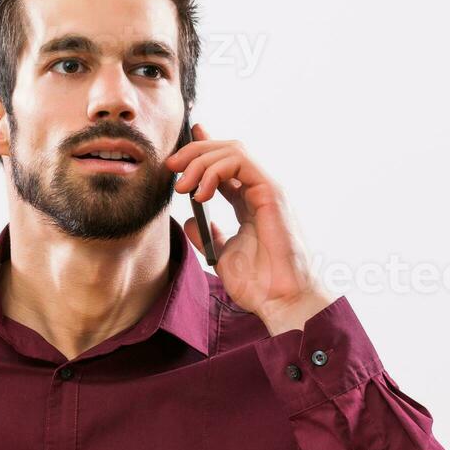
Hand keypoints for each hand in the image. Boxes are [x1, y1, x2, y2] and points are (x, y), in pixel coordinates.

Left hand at [166, 124, 335, 333]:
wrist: (278, 299)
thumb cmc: (258, 282)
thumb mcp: (221, 254)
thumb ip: (205, 235)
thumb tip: (188, 219)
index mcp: (249, 203)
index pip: (225, 166)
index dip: (202, 150)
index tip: (178, 151)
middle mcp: (259, 191)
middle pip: (226, 151)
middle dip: (194, 151)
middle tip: (171, 166)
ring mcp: (266, 189)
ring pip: (232, 150)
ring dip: (200, 161)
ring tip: (182, 186)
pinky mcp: (271, 192)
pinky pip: (240, 163)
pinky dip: (215, 171)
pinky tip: (202, 194)